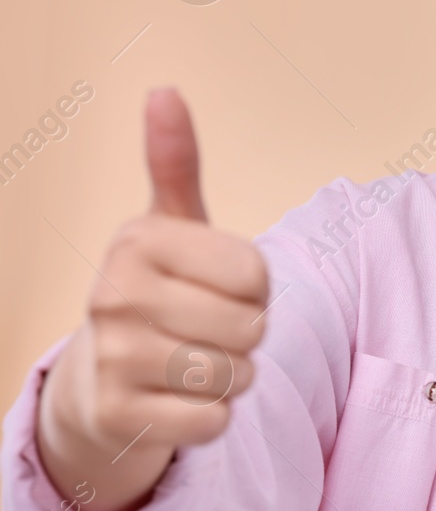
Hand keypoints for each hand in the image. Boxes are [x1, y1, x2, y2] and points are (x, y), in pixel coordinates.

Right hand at [37, 89, 269, 510]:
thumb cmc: (159, 289)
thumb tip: (163, 89)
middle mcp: (114, 295)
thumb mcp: (171, 225)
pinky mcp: (118, 415)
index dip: (256, 290)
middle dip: (247, 335)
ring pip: (236, 376)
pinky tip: (181, 399)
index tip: (219, 287)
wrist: (101, 374)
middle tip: (207, 329)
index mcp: (139, 242)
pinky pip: (215, 421)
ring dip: (233, 377)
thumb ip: (174, 163)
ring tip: (196, 361)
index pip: (258, 276)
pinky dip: (214, 416)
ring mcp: (113, 358)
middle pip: (252, 328)